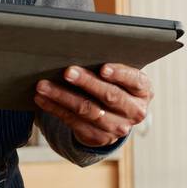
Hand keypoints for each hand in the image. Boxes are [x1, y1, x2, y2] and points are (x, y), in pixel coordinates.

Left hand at [34, 63, 152, 147]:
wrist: (115, 116)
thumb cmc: (115, 84)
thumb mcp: (121, 76)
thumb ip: (110, 67)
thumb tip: (80, 49)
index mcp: (144, 91)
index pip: (135, 81)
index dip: (119, 74)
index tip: (103, 68)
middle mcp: (135, 111)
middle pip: (109, 96)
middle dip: (87, 82)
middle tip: (67, 72)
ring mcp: (118, 128)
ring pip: (87, 110)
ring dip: (63, 96)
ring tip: (43, 85)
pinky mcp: (99, 138)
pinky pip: (73, 122)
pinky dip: (55, 109)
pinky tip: (42, 99)